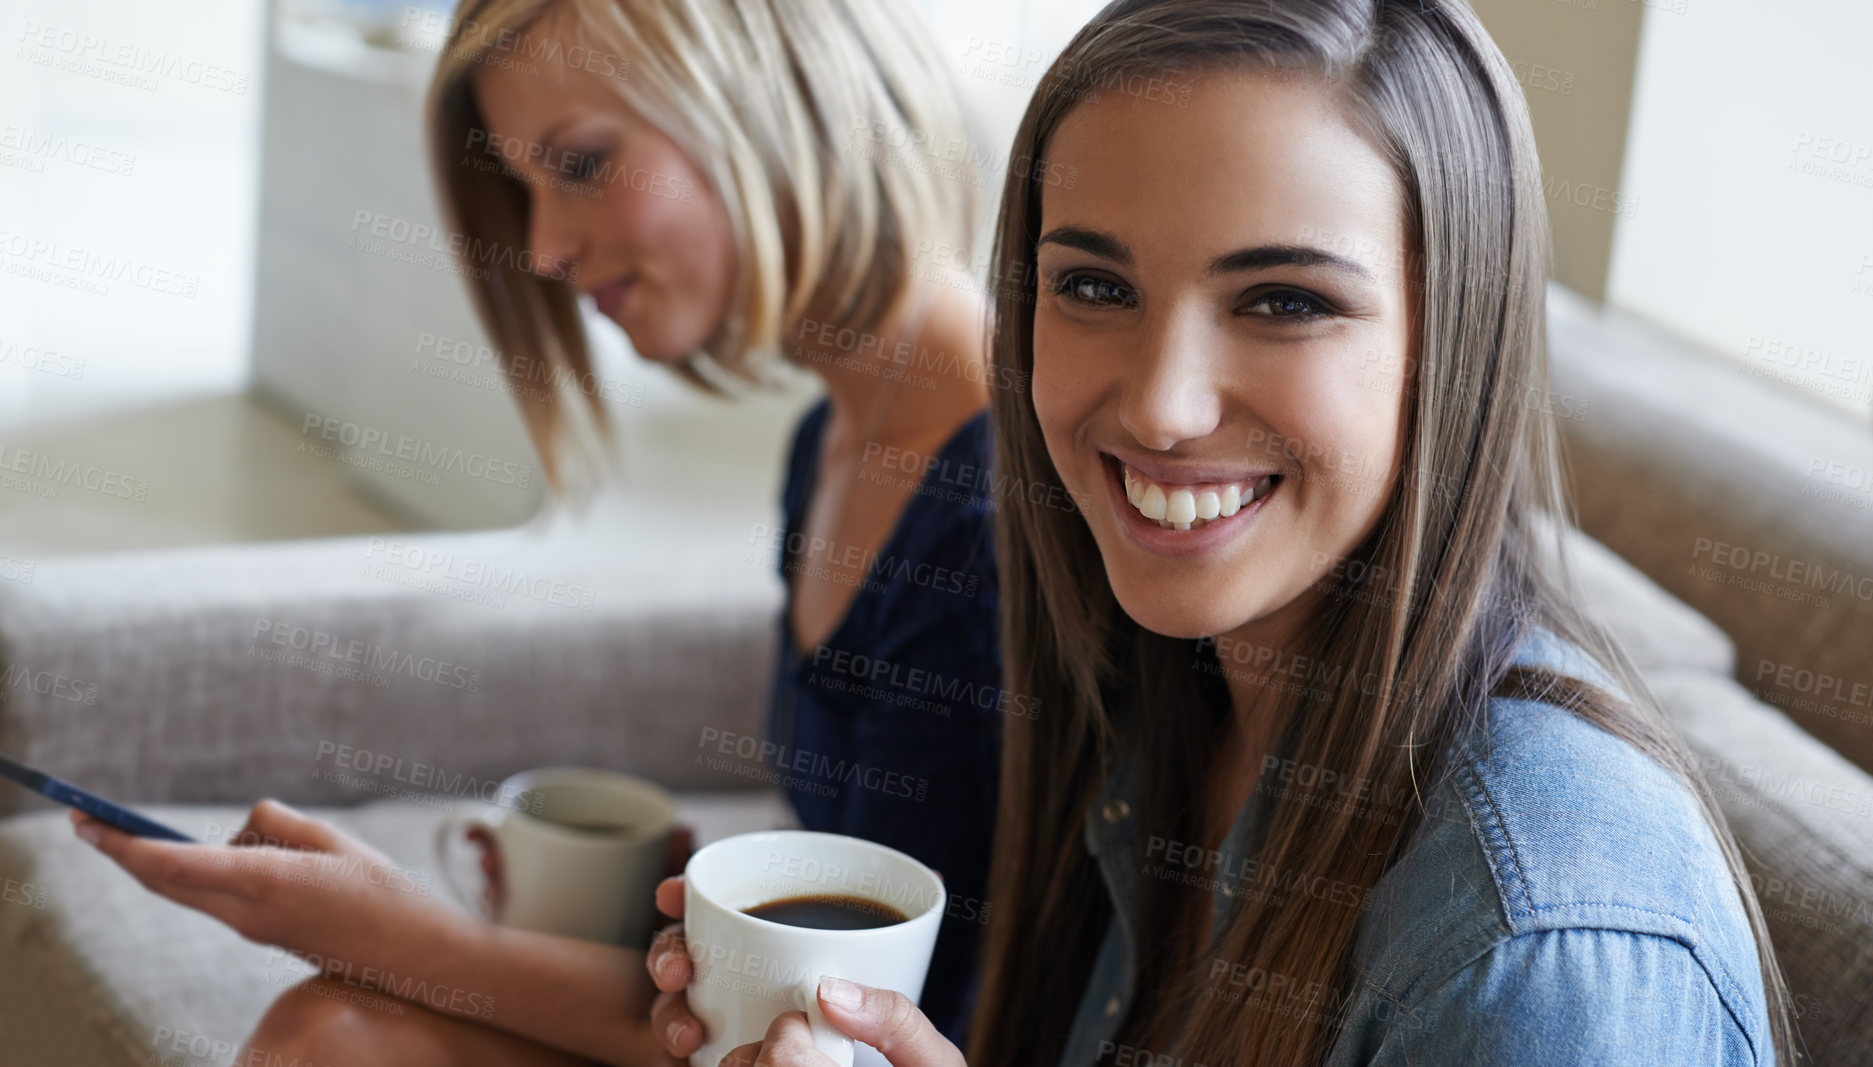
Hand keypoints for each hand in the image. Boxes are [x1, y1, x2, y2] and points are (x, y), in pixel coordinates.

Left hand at [70, 798, 435, 966]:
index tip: (90, 824)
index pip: (178, 864)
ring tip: (183, 832)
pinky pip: (213, 895)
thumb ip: (277, 823)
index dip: (128, 844)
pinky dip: (196, 870)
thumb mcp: (332, 838)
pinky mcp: (259, 932)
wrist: (408, 954)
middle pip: (166, 881)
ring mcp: (250, 927)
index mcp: (267, 882)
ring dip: (169, 857)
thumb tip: (240, 827)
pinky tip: (209, 852)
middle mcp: (248, 911)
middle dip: (121, 852)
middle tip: (83, 822)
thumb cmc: (381, 891)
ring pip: (188, 887)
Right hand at [646, 875, 960, 1065]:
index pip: (754, 918)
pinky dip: (678, 1051)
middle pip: (702, 956)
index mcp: (819, 971)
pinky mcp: (733, 1065)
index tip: (673, 893)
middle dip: (671, 951)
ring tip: (689, 1034)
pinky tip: (692, 1054)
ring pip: (683, 1008)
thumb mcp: (925, 1060)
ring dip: (669, 1011)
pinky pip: (696, 1057)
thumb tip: (830, 991)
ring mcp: (747, 1040)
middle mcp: (770, 998)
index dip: (702, 899)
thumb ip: (901, 1019)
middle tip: (678, 969)